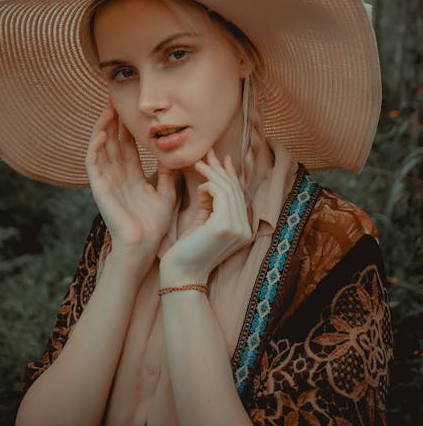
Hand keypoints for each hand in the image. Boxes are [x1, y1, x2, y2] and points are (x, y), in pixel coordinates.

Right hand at [85, 102, 176, 271]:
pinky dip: (95, 146)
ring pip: (101, 148)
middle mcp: (117, 175)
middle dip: (114, 121)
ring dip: (102, 128)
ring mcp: (106, 180)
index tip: (131, 110)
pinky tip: (101, 132)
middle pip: (112, 142)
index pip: (127, 146)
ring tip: (108, 109)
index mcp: (131, 177)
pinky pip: (93, 163)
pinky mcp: (98, 187)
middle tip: (116, 100)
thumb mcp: (166, 193)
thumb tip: (174, 153)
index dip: (128, 128)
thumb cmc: (154, 226)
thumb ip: (168, 174)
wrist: (143, 246)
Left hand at [160, 149, 251, 283]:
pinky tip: (200, 184)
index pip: (239, 196)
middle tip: (209, 152)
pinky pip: (219, 195)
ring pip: (227, 190)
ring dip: (212, 173)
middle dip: (221, 169)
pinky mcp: (225, 226)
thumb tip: (209, 183)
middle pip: (234, 190)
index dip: (231, 175)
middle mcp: (245, 229)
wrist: (181, 272)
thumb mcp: (203, 221)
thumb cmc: (188, 249)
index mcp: (242, 229)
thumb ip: (210, 203)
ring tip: (198, 163)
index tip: (223, 158)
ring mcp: (238, 228)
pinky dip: (209, 185)